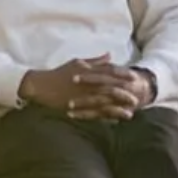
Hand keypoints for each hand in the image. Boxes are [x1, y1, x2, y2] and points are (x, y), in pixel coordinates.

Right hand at [21, 57, 149, 120]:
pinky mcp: (77, 108)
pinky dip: (105, 117)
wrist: (40, 86)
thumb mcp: (77, 63)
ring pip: (104, 103)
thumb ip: (95, 61)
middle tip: (136, 98)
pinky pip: (94, 114)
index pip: (109, 71)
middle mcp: (87, 84)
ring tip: (130, 113)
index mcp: (88, 71)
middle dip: (124, 93)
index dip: (123, 74)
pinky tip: (115, 121)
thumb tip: (109, 56)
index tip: (134, 78)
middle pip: (109, 88)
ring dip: (117, 108)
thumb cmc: (59, 73)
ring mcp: (82, 97)